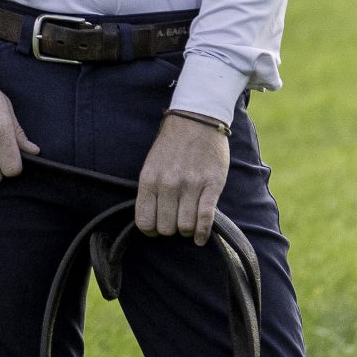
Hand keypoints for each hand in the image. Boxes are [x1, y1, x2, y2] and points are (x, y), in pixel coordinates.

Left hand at [134, 111, 230, 245]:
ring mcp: (191, 185)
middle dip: (170, 229)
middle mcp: (168, 184)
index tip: (156, 229)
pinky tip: (201, 237)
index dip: (150, 231)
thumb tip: (151, 220)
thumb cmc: (171, 145)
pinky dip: (203, 233)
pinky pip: (206, 218)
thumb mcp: (151, 164)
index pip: (144, 222)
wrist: (197, 119)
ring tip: (188, 223)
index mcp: (149, 179)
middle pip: (166, 228)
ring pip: (185, 226)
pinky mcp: (212, 185)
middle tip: (175, 221)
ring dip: (186, 230)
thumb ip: (150, 190)